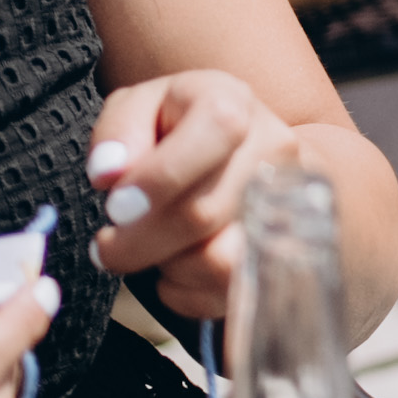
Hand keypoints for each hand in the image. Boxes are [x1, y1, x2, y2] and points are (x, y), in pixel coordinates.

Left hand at [88, 68, 316, 322]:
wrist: (251, 153)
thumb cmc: (179, 129)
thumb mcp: (138, 108)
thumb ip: (117, 131)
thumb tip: (110, 174)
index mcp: (233, 104)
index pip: (217, 131)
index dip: (161, 176)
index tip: (116, 208)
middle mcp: (275, 151)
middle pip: (206, 211)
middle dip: (138, 241)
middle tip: (107, 246)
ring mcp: (290, 204)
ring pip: (221, 261)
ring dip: (167, 265)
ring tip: (151, 249)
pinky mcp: (287, 253)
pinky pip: (226, 293)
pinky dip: (187, 289)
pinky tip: (177, 264)